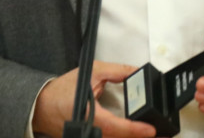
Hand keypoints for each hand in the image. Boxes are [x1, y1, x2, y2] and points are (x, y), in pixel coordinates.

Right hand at [32, 61, 157, 137]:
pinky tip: (135, 135)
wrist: (40, 106)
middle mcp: (91, 133)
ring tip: (154, 136)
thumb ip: (116, 71)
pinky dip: (123, 137)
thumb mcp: (91, 73)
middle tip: (163, 135)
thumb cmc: (62, 91)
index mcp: (91, 117)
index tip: (151, 130)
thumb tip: (136, 72)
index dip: (136, 130)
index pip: (117, 127)